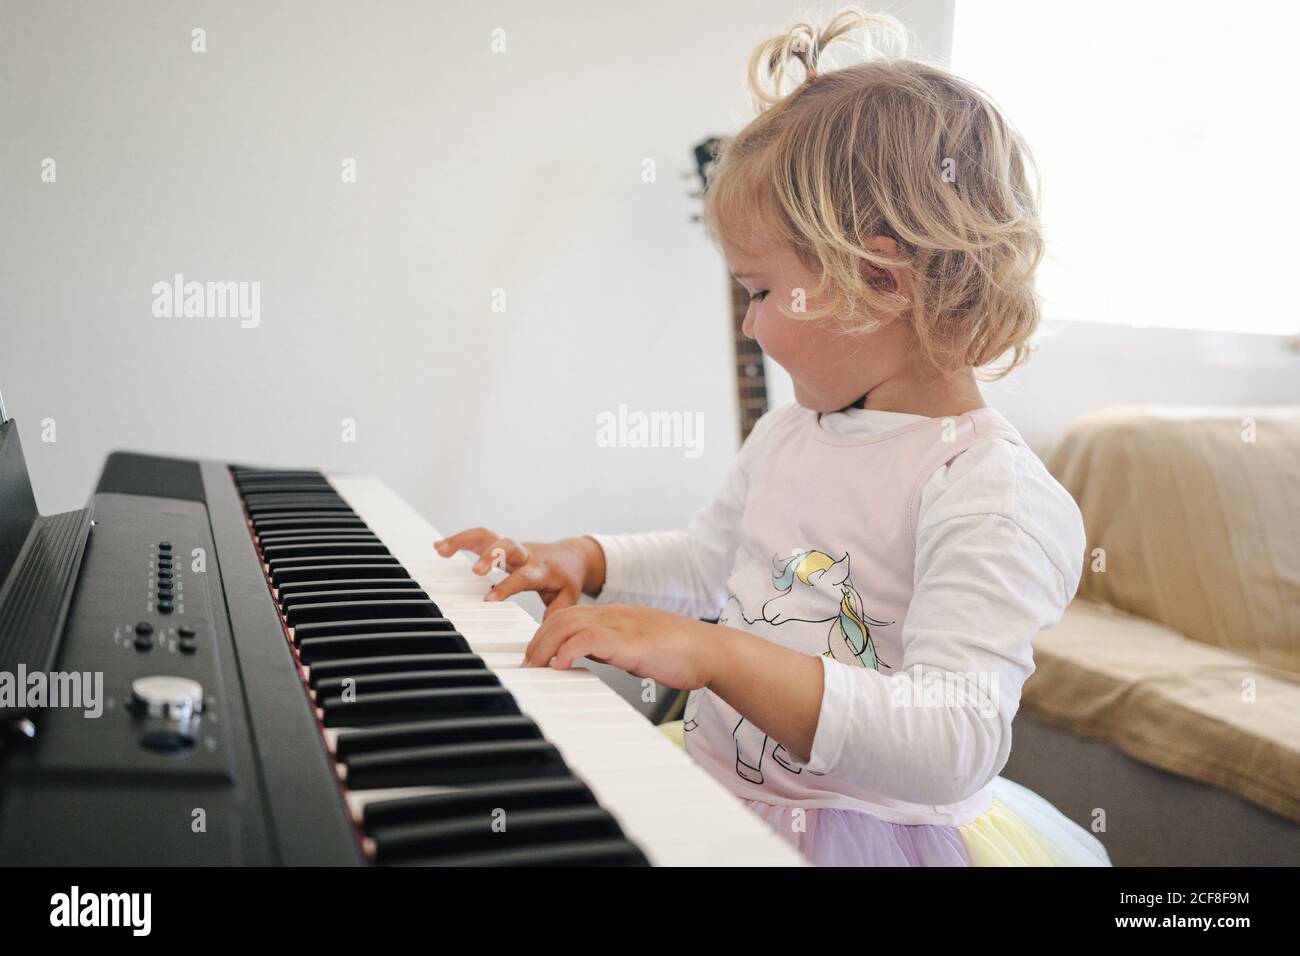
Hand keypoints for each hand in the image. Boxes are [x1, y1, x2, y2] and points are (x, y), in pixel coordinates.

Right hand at [434, 527, 606, 619]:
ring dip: (464, 540)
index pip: (522, 576)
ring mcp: (512, 548)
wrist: (572, 556)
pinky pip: (480, 538)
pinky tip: (440, 547)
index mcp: (540, 570)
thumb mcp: (568, 597)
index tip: (488, 600)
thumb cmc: (566, 578)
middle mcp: (524, 555)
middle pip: (506, 546)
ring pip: (488, 536)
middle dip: (490, 556)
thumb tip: (544, 630)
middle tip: (474, 570)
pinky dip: (460, 540)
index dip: (506, 587)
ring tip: (441, 549)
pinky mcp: (502, 545)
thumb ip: (556, 612)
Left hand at [522, 604, 719, 689]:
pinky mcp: (629, 641)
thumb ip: (610, 648)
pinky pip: (588, 639)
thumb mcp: (635, 647)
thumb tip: (584, 658)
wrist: (711, 651)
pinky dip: (567, 651)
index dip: (545, 633)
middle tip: (526, 665)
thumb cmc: (680, 653)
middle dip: (537, 641)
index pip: (569, 614)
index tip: (534, 655)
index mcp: (616, 615)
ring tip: (535, 667)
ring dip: (545, 647)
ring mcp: (621, 625)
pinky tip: (558, 666)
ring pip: (568, 624)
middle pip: (561, 617)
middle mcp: (614, 615)